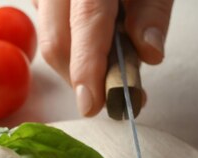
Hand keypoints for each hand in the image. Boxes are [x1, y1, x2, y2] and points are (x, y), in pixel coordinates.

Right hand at [34, 0, 172, 115]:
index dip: (88, 69)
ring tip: (106, 64)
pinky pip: (45, 22)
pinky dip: (68, 41)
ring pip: (47, 36)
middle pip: (56, 40)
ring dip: (74, 62)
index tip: (92, 105)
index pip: (87, 23)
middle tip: (110, 95)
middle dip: (80, 78)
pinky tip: (91, 39)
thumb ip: (152, 12)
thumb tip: (149, 54)